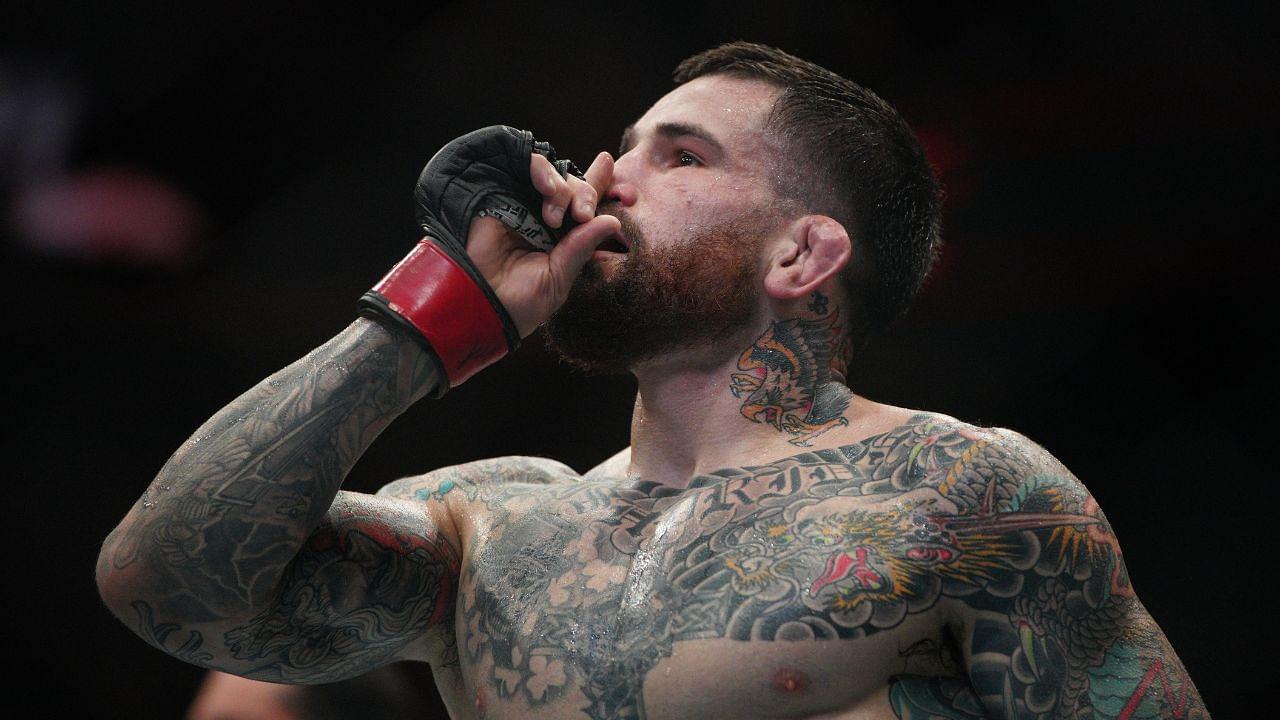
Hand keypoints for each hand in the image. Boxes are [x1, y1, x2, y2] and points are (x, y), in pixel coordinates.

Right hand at [466, 151, 621, 336]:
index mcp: (564, 240)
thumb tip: (612, 221)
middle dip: (587, 194)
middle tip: (582, 214)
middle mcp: (546, 219)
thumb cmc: (519, 304)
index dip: (608, 193)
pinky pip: (528, 167)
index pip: (589, 209)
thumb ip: (581, 248)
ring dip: (564, 188)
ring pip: (556, 176)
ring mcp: (524, 205)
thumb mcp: (559, 278)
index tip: (628, 194)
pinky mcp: (502, 194)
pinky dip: (543, 169)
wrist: (478, 304)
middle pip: (577, 188)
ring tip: (555, 215)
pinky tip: (546, 187)